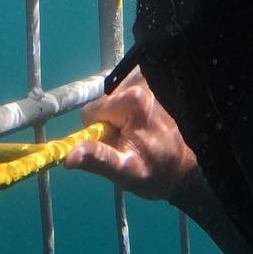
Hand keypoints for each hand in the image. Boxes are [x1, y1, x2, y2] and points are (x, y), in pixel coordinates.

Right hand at [64, 70, 196, 200]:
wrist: (185, 170)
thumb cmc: (156, 173)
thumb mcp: (124, 171)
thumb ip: (97, 158)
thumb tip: (68, 156)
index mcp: (133, 100)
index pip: (91, 112)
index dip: (100, 133)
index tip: (120, 144)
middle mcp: (142, 82)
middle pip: (104, 104)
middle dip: (112, 124)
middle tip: (132, 141)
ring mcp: (150, 80)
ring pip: (114, 100)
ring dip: (122, 118)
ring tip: (141, 135)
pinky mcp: (154, 82)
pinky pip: (127, 95)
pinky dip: (132, 111)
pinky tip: (146, 125)